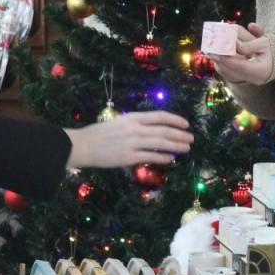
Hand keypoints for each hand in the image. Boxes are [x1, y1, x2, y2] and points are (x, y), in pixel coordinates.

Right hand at [64, 111, 192, 168]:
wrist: (83, 145)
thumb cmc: (100, 133)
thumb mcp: (120, 122)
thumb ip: (136, 125)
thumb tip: (155, 130)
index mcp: (133, 118)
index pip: (159, 116)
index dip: (175, 120)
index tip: (186, 124)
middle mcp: (135, 128)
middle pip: (164, 130)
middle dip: (180, 134)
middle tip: (191, 138)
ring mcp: (132, 143)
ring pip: (160, 144)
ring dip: (176, 146)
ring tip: (186, 148)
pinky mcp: (128, 157)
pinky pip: (150, 157)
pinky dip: (163, 158)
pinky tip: (171, 159)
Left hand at [212, 33, 272, 85]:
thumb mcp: (265, 43)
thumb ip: (248, 45)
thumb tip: (233, 45)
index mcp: (259, 71)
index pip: (237, 64)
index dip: (224, 57)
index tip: (212, 50)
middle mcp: (254, 78)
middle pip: (232, 68)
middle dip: (220, 57)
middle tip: (207, 49)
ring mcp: (253, 79)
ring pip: (233, 69)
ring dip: (224, 58)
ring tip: (211, 50)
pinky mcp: (251, 76)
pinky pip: (237, 68)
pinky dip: (230, 59)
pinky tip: (220, 53)